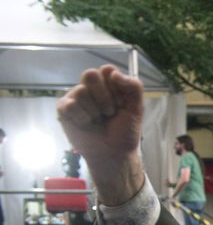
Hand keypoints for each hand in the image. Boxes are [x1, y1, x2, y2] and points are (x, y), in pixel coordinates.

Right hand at [56, 65, 144, 203]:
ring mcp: (76, 97)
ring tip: (99, 121)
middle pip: (90, 74)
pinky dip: (82, 118)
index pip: (107, 70)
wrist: (114, 153)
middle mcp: (91, 87)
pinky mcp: (64, 109)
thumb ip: (133, 86)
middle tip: (110, 113)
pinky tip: (86, 125)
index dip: (116, 87)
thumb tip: (113, 73)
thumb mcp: (136, 108)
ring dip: (95, 111)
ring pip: (80, 91)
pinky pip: (70, 105)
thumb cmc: (125, 131)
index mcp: (109, 84)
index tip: (122, 103)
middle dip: (104, 97)